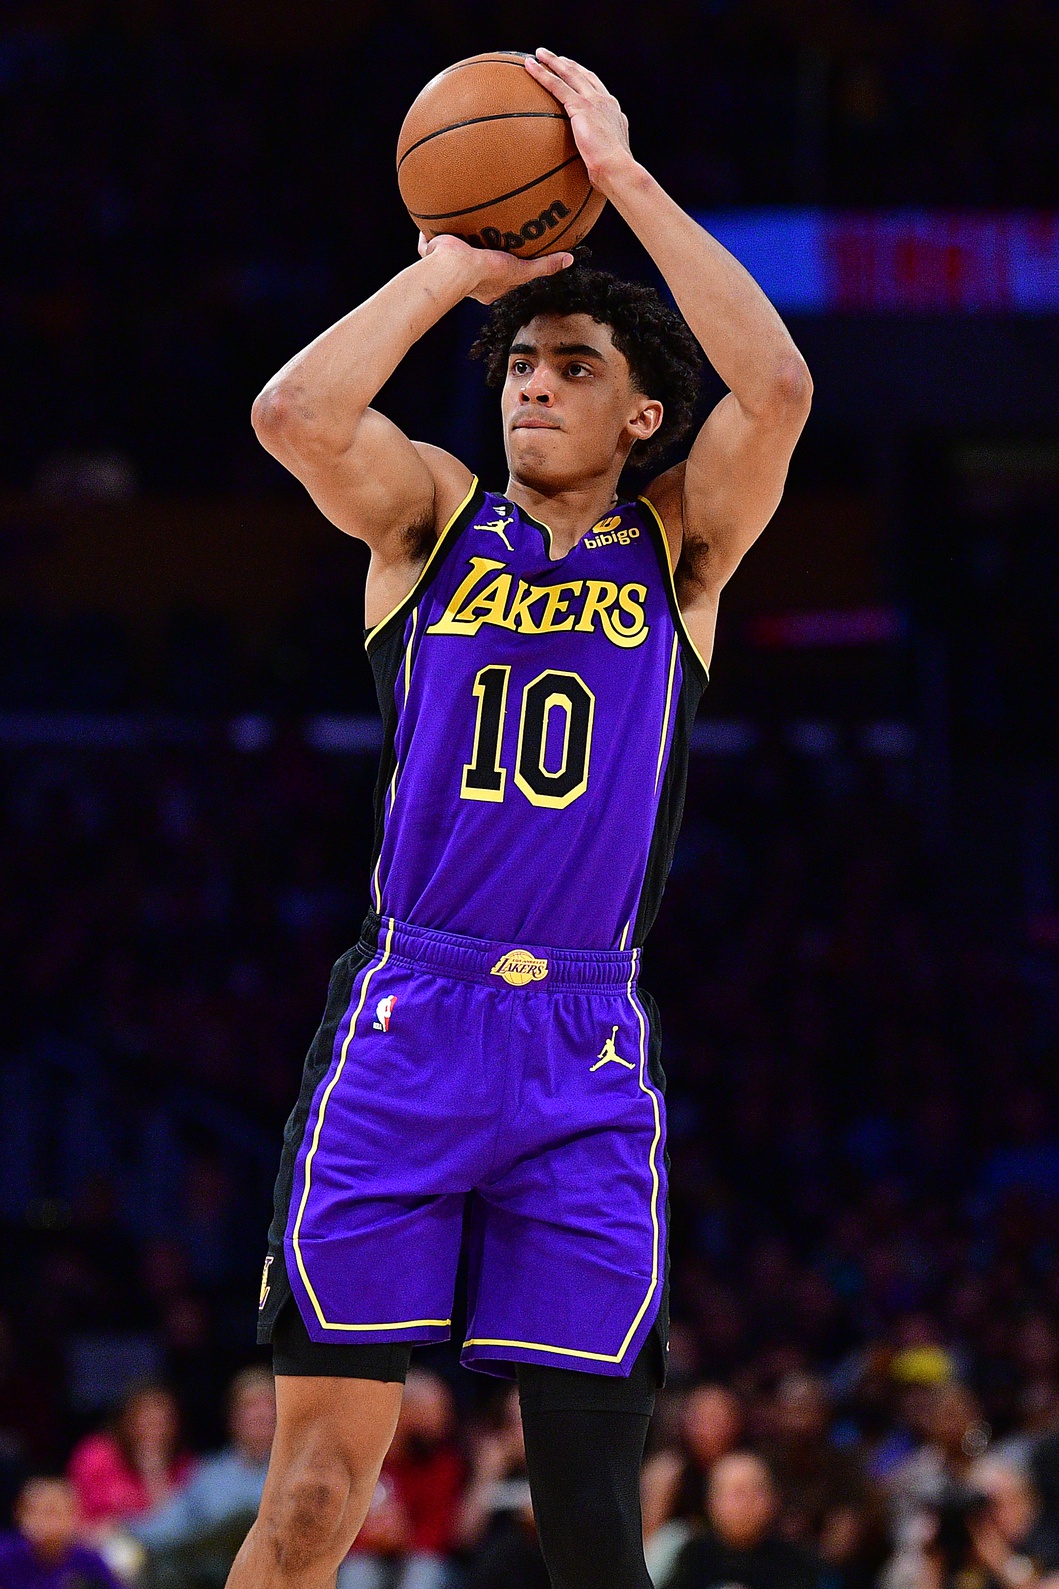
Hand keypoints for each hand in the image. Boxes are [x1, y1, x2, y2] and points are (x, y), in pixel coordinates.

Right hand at [418, 231, 571, 304]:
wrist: (453, 268)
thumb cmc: (486, 273)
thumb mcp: (521, 270)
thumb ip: (544, 266)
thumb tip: (570, 259)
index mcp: (485, 284)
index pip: (498, 272)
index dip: (504, 261)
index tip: (509, 249)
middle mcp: (465, 278)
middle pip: (474, 259)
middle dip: (478, 246)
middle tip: (486, 230)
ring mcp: (445, 263)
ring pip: (451, 247)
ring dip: (454, 236)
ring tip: (460, 216)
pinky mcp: (430, 249)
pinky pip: (428, 238)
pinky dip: (429, 229)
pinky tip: (435, 207)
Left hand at [524, 48, 634, 195]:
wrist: (618, 170)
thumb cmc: (614, 175)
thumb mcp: (609, 161)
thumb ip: (598, 157)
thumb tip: (590, 171)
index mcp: (614, 114)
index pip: (597, 90)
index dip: (585, 78)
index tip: (575, 71)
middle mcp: (606, 102)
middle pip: (584, 76)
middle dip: (568, 65)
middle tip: (554, 58)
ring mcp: (594, 102)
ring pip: (570, 74)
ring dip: (553, 62)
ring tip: (538, 54)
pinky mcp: (581, 107)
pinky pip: (557, 85)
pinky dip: (542, 74)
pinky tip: (529, 67)